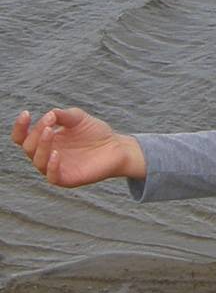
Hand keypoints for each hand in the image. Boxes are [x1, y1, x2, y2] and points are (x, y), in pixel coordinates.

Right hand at [10, 107, 146, 186]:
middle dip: (36, 133)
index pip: (22, 137)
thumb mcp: (78, 118)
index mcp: (45, 141)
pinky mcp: (68, 179)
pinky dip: (52, 166)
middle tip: (49, 122)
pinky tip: (56, 154)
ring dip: (41, 146)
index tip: (26, 113)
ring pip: (38, 161)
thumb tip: (49, 114)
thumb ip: (63, 115)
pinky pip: (53, 176)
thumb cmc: (96, 132)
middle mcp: (47, 155)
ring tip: (50, 132)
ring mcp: (56, 168)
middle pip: (28, 147)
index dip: (20, 127)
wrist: (117, 147)